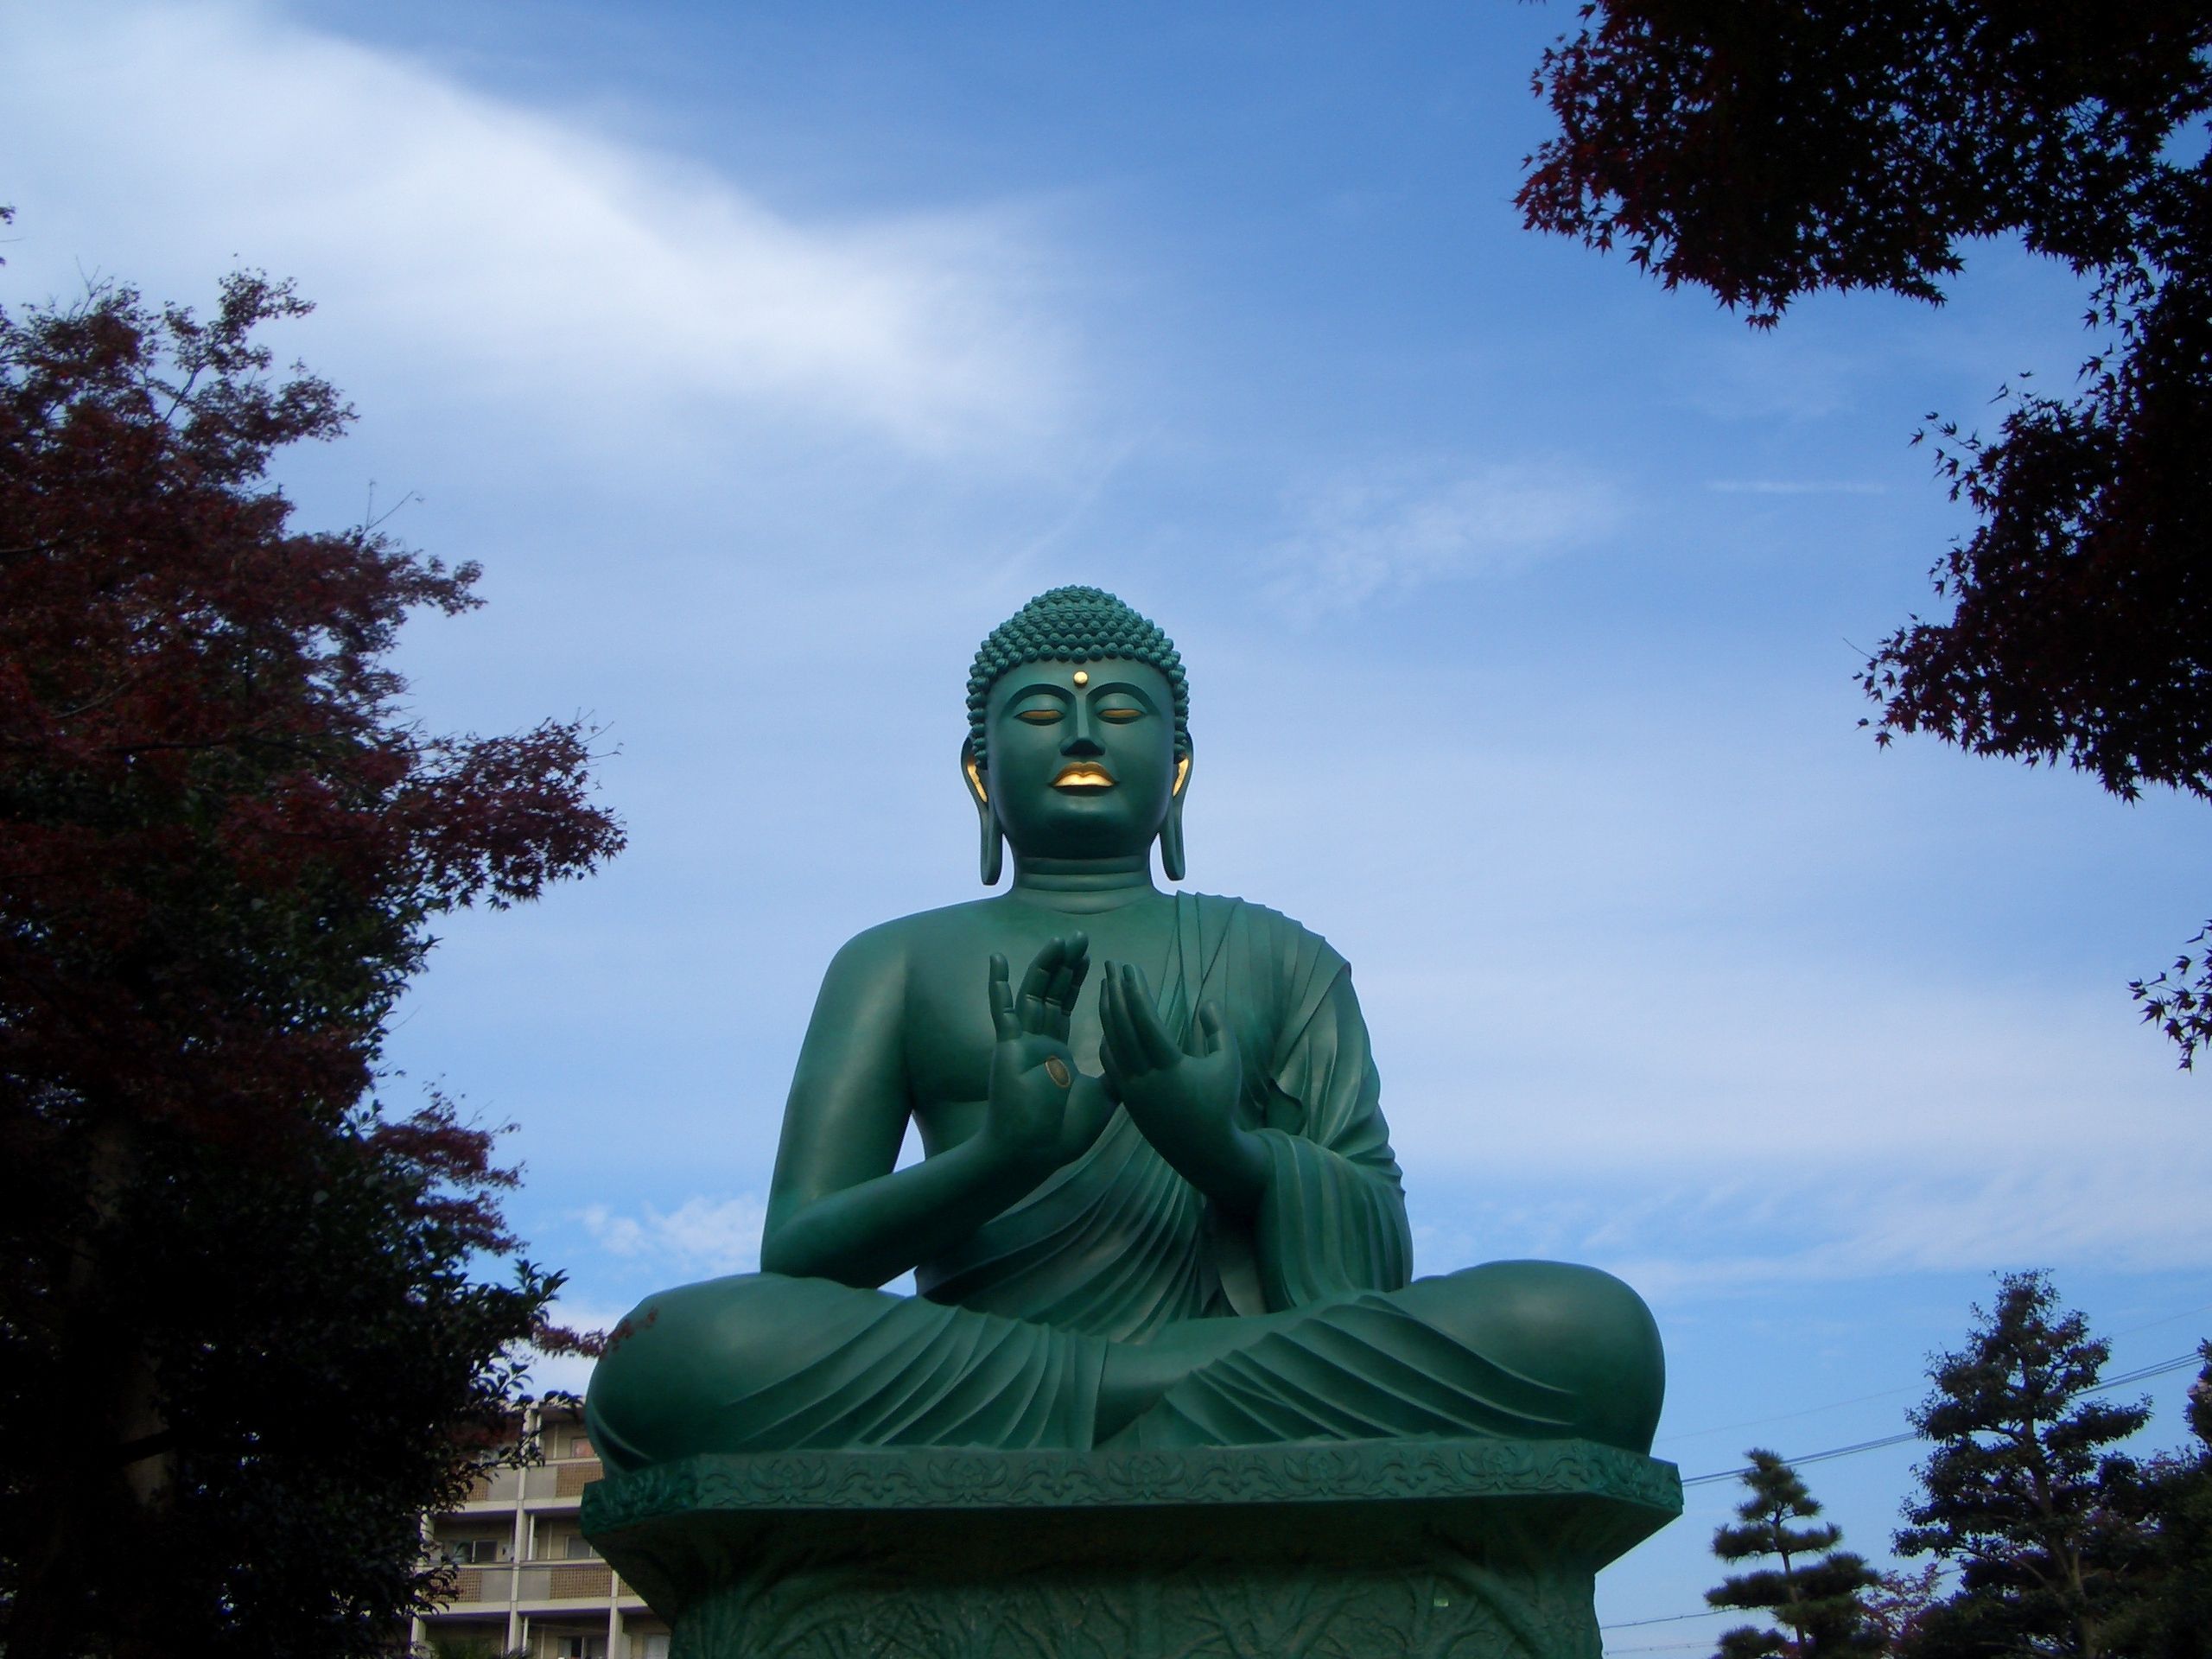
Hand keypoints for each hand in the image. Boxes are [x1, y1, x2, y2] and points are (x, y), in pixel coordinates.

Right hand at [982, 934, 1115, 1179]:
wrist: (1034, 1153)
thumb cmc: (1064, 1132)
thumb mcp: (1104, 1096)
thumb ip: (1116, 1071)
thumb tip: (1137, 1054)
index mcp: (1058, 1051)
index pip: (1067, 1006)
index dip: (1078, 981)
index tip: (1092, 956)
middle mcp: (1039, 1041)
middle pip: (1052, 992)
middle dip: (1066, 965)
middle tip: (1081, 938)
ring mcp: (1022, 1042)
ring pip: (1033, 993)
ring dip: (1046, 966)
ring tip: (1061, 941)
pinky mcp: (1009, 1047)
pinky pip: (1002, 1012)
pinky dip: (998, 985)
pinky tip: (996, 959)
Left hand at [1098, 962, 1262, 1210]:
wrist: (1203, 1150)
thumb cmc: (1220, 1104)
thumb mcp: (1229, 1064)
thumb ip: (1219, 1031)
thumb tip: (1207, 1003)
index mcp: (1171, 1066)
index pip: (1145, 1019)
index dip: (1136, 990)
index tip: (1130, 966)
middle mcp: (1145, 1077)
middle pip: (1123, 1026)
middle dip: (1116, 992)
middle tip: (1112, 964)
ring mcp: (1132, 1089)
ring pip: (1112, 1042)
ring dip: (1108, 1011)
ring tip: (1107, 985)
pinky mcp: (1126, 1099)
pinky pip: (1110, 1063)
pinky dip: (1107, 1039)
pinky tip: (1108, 1021)